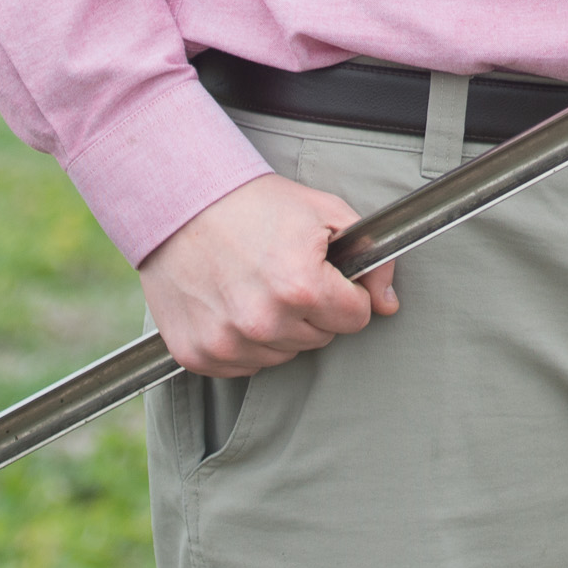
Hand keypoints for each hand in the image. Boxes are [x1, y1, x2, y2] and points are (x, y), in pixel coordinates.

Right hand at [136, 171, 397, 374]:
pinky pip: (244, 365)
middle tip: (286, 271)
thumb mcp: (324, 212)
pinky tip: (232, 303)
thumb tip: (389, 304)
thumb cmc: (252, 203)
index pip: (356, 318)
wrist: (179, 202)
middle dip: (314, 309)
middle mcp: (264, 322)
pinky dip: (244, 342)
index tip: (329, 275)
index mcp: (301, 286)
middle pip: (321, 338)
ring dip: (279, 328)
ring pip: (283, 354)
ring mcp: (227, 342)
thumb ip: (371, 258)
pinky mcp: (198, 354)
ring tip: (257, 284)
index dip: (347, 293)